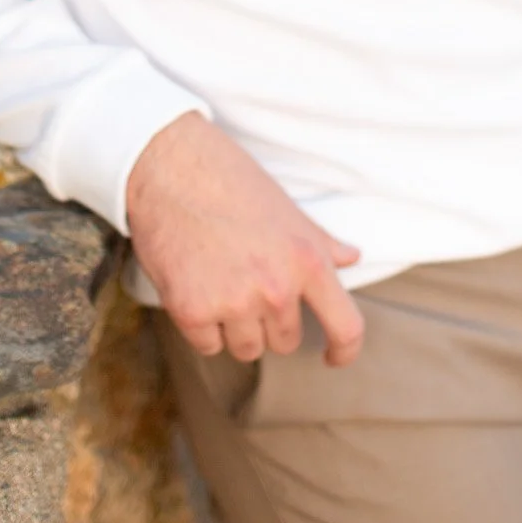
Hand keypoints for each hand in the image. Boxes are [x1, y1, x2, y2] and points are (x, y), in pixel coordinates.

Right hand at [126, 111, 365, 366]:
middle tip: (245, 278)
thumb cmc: (230, 180)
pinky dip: (202, 326)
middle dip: (269, 320)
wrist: (170, 165)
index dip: (344, 350)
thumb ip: (320, 242)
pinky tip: (195, 286)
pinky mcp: (192, 311)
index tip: (332, 357)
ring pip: (246, 348)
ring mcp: (234, 303)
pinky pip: (209, 345)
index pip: (346, 327)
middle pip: (285, 341)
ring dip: (235, 327)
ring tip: (219, 279)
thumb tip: (351, 258)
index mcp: (308, 261)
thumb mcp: (286, 209)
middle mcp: (276, 288)